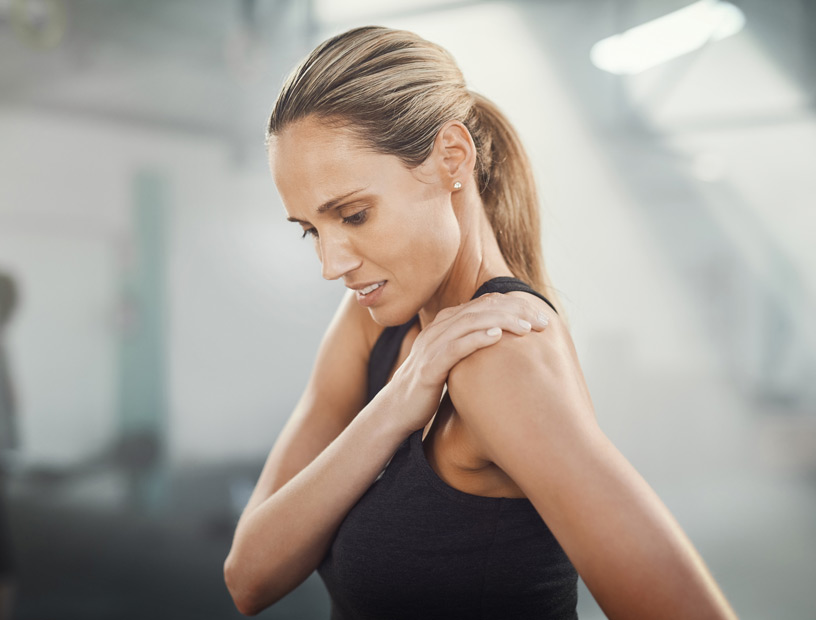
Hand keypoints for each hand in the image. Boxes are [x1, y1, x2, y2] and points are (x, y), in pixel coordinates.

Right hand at [387, 292, 549, 433]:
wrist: (395, 411)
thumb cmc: (428, 387)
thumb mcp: (452, 361)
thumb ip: (471, 348)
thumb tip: (503, 346)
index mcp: (445, 325)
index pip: (484, 304)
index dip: (514, 305)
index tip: (541, 315)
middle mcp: (438, 329)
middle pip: (481, 308)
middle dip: (515, 311)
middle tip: (543, 321)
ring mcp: (431, 347)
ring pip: (469, 323)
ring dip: (501, 322)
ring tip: (527, 327)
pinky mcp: (428, 368)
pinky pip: (454, 348)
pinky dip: (476, 339)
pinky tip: (496, 337)